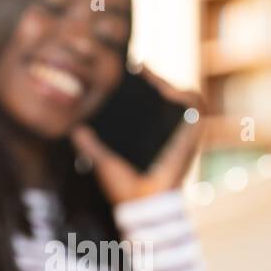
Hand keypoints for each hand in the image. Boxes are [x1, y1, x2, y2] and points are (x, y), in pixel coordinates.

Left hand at [71, 68, 203, 205]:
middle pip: (166, 95)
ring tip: (152, 76)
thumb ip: (88, 145)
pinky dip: (185, 92)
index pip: (151, 103)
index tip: (132, 69)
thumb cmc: (124, 188)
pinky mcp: (193, 132)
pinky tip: (167, 89)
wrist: (142, 202)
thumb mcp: (102, 161)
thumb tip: (74, 129)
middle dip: (156, 78)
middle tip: (140, 68)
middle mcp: (168, 132)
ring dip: (171, 82)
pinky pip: (196, 104)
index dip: (146, 83)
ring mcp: (182, 132)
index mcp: (151, 136)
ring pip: (184, 95)